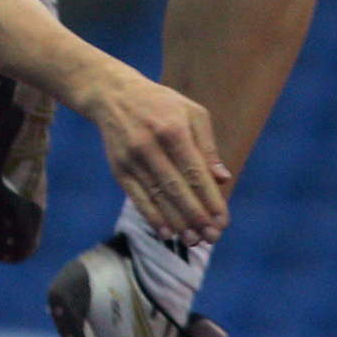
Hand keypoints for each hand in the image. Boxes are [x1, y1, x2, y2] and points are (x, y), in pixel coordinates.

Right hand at [92, 70, 230, 244]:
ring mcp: (131, 158)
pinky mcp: (118, 168)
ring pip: (157, 197)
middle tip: (212, 237)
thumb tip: (222, 179)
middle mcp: (150, 145)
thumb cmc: (161, 104)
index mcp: (173, 129)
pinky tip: (166, 232)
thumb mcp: (191, 112)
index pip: (195, 172)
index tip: (223, 221)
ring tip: (194, 241)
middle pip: (177, 189)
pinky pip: (137, 197)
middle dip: (197, 217)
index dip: (210, 199)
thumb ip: (208, 146)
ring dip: (177, 222)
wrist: (113, 95)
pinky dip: (152, 216)